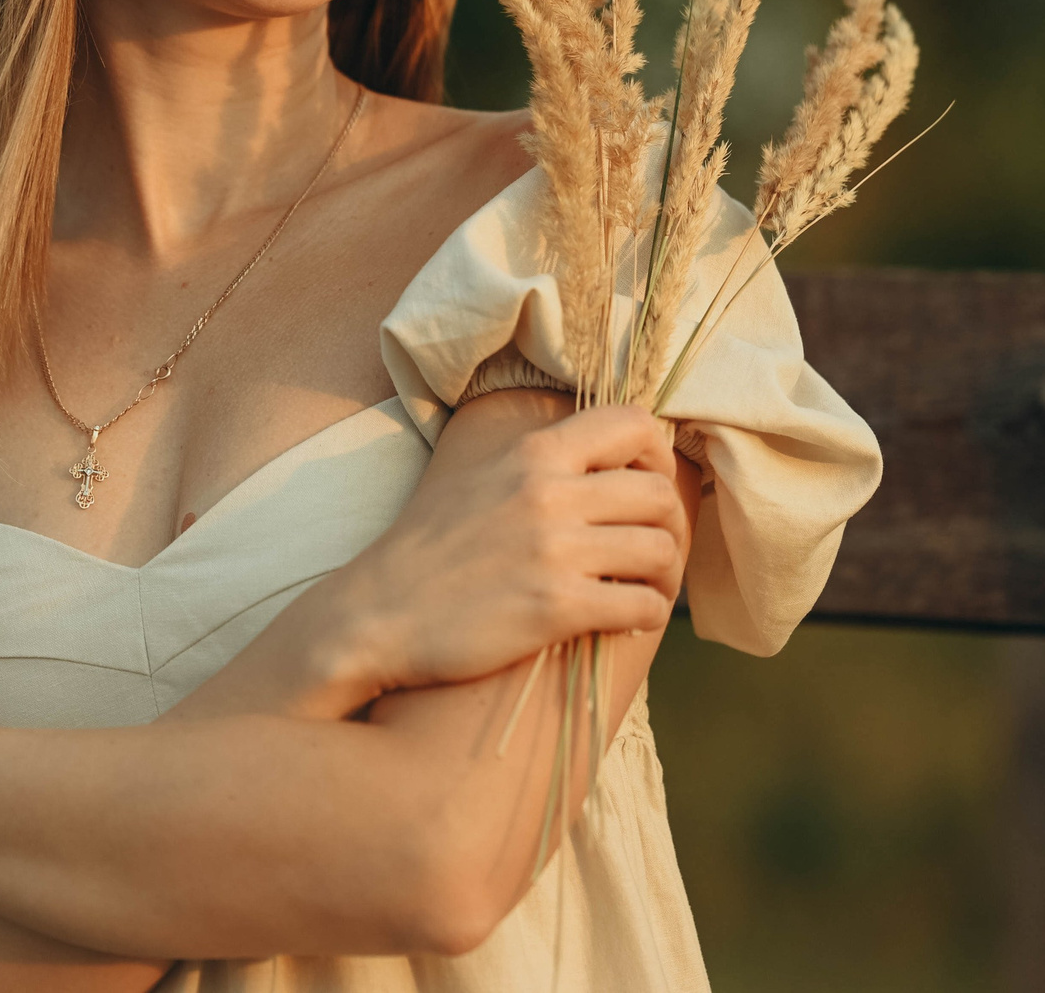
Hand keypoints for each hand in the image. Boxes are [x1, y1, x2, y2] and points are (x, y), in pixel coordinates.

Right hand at [314, 391, 693, 698]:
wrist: (376, 612)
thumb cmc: (425, 548)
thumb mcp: (478, 477)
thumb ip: (537, 462)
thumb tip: (599, 456)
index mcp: (532, 454)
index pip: (634, 424)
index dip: (657, 454)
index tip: (647, 483)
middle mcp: (549, 493)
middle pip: (658, 494)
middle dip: (668, 526)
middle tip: (652, 548)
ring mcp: (554, 551)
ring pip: (659, 551)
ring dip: (662, 574)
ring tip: (644, 586)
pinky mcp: (556, 608)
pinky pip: (643, 606)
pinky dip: (646, 614)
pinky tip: (627, 619)